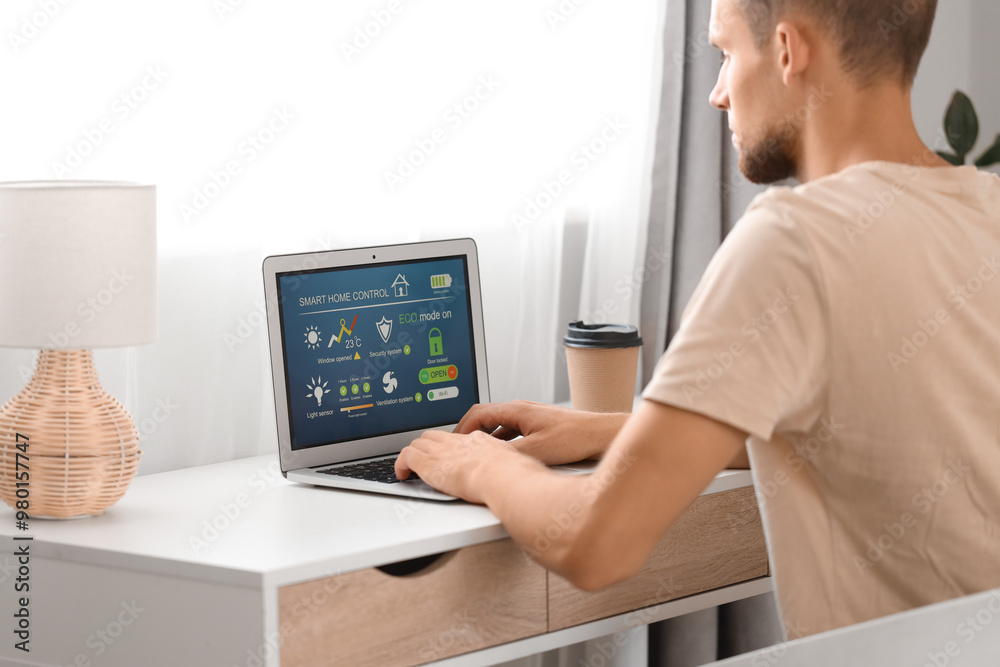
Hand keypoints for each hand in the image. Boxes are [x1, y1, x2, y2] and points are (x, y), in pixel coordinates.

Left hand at [395, 430, 522, 503]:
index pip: (456, 439)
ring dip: (413, 455)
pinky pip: (406, 456)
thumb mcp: (511, 464)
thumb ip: (505, 466)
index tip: (446, 455)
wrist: (502, 476)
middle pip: (433, 436)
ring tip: (411, 469)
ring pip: (418, 443)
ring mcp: (441, 451)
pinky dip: (400, 465)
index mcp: (477, 441)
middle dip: (426, 446)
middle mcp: (457, 442)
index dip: (448, 446)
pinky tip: (402, 475)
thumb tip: (512, 473)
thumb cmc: (511, 475)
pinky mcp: (428, 463)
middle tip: (425, 460)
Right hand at [454, 400, 628, 464]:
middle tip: (457, 447)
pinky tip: (500, 455)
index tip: (452, 443)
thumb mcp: (536, 450)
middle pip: (483, 416)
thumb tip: (488, 460)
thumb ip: (509, 453)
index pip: (477, 414)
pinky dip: (499, 441)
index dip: (461, 429)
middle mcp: (520, 410)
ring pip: (497, 425)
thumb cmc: (575, 438)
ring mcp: (529, 417)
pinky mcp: (537, 426)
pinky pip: (509, 431)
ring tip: (474, 452)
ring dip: (484, 437)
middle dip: (467, 432)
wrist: (599, 435)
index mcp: (516, 410)